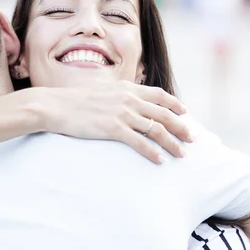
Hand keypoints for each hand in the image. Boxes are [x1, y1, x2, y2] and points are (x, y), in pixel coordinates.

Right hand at [37, 81, 191, 163]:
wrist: (57, 106)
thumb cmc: (75, 100)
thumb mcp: (101, 91)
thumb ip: (118, 95)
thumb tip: (127, 102)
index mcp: (126, 88)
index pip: (159, 94)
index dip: (175, 104)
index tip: (185, 112)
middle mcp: (128, 99)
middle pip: (164, 113)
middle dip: (181, 127)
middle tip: (192, 138)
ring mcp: (122, 113)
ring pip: (156, 129)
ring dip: (172, 142)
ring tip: (182, 154)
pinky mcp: (113, 128)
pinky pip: (140, 142)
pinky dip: (153, 152)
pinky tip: (160, 161)